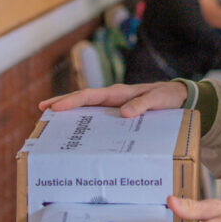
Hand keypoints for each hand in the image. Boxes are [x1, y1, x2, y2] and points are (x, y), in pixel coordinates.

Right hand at [37, 81, 187, 116]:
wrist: (178, 97)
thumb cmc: (167, 96)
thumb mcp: (158, 100)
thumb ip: (142, 104)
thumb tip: (124, 113)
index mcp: (119, 92)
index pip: (90, 95)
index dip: (71, 101)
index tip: (55, 107)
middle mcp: (113, 97)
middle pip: (83, 99)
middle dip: (62, 103)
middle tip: (41, 109)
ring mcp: (114, 104)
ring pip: (87, 106)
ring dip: (70, 111)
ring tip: (51, 118)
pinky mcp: (118, 112)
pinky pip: (97, 115)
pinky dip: (83, 119)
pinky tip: (76, 128)